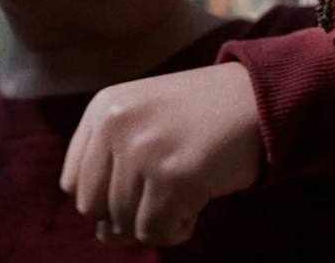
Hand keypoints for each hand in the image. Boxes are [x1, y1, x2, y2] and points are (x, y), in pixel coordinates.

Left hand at [59, 62, 262, 247]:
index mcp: (104, 108)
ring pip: (123, 226)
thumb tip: (104, 238)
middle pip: (92, 208)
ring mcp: (143, 151)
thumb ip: (115, 170)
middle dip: (127, 213)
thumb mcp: (145, 121)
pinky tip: (198, 202)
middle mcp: (116, 125)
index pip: (73, 182)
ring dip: (157, 221)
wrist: (261, 96)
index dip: (105, 196)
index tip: (140, 184)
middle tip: (164, 194)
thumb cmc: (205, 115)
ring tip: (187, 190)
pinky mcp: (174, 178)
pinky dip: (178, 229)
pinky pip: (156, 233)